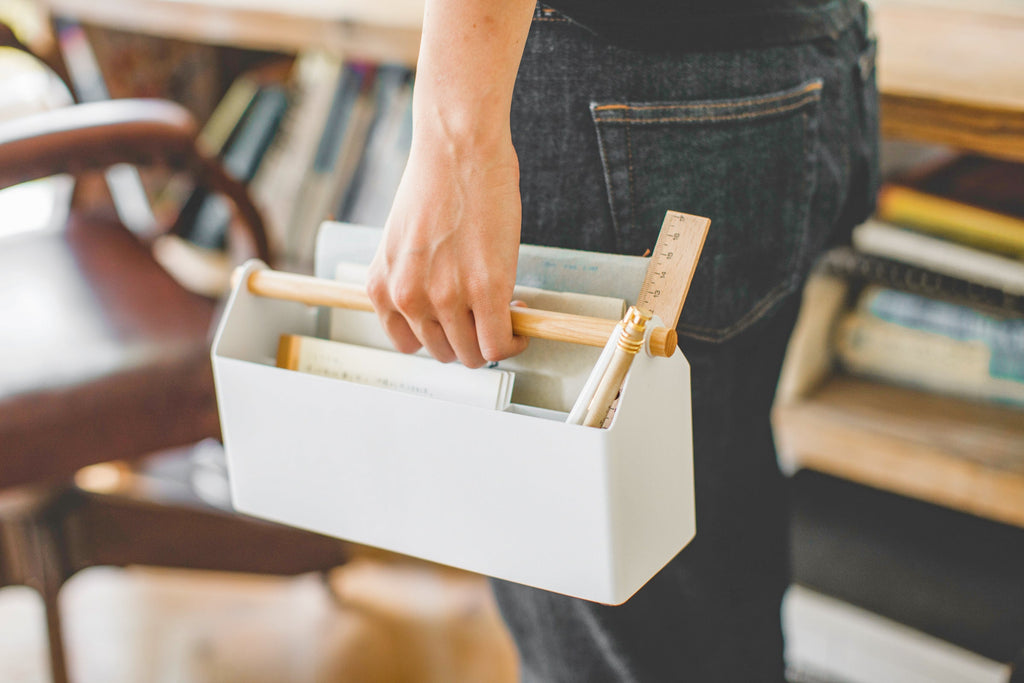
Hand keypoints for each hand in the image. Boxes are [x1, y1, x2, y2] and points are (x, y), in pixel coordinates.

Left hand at [367, 129, 528, 367]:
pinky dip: (514, 342)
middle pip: (444, 352)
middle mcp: (407, 298)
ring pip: (473, 355)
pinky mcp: (486, 290)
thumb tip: (444, 308)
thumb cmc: (437, 181)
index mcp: (382, 287)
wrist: (458, 147)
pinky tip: (522, 321)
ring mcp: (446, 298)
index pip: (409, 345)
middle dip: (468, 338)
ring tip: (507, 313)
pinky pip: (499, 345)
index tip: (457, 323)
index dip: (439, 336)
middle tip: (488, 316)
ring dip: (493, 340)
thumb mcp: (404, 240)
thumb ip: (415, 278)